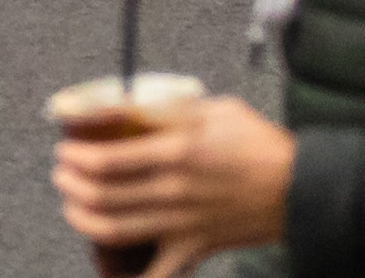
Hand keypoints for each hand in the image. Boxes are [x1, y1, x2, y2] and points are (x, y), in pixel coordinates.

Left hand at [51, 94, 291, 269]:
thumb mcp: (209, 109)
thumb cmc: (258, 144)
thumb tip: (116, 103)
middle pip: (101, 195)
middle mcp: (174, 191)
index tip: (64, 148)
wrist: (302, 188)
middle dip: (69, 184)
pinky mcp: (196, 247)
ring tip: (73, 204)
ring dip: (82, 218)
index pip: (104, 159)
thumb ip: (162, 108)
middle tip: (62, 173)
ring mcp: (183, 224)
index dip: (73, 155)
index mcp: (175, 151)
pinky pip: (158, 275)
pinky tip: (112, 270)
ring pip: (114, 230)